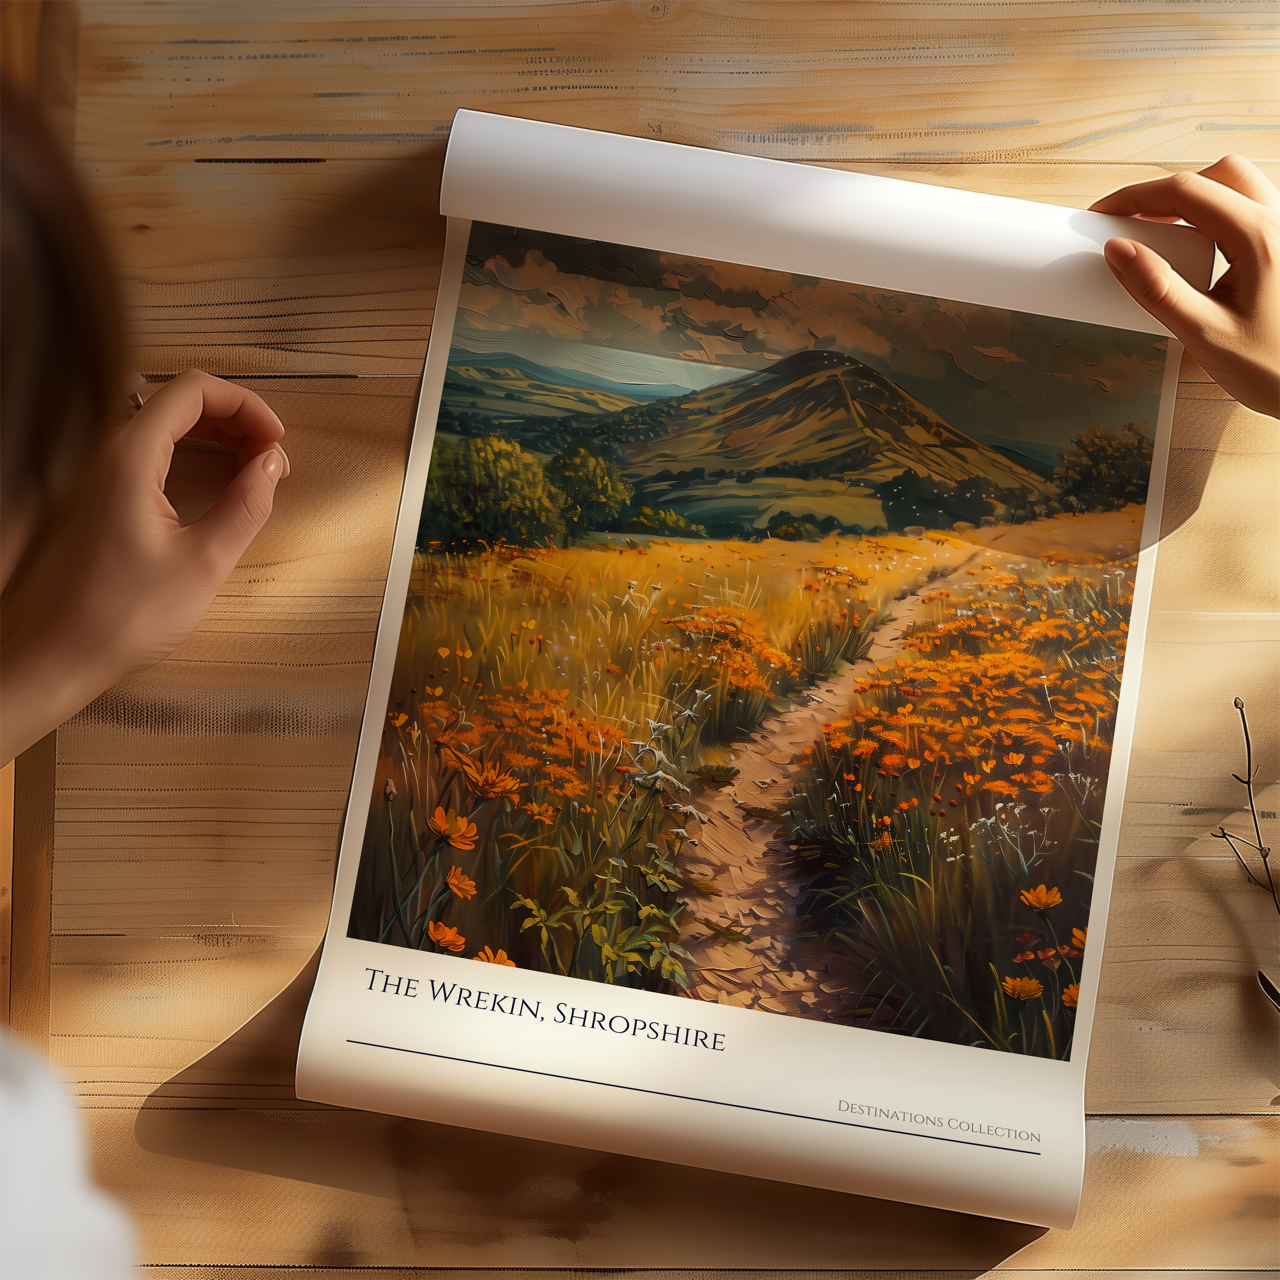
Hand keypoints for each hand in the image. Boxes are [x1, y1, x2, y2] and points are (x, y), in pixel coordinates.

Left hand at [0, 370, 287, 762]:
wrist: (58, 656)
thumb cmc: (121, 618)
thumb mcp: (205, 563)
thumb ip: (247, 505)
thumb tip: (272, 466)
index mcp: (129, 459)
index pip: (193, 390)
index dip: (246, 405)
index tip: (277, 439)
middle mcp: (105, 454)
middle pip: (180, 402)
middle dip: (236, 420)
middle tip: (272, 460)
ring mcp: (96, 473)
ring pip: (165, 425)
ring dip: (215, 437)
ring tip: (253, 472)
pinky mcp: (96, 494)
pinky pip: (150, 452)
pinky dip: (190, 454)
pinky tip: (215, 483)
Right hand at [1089, 155, 1279, 419]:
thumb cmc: (1274, 367)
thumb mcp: (1203, 333)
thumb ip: (1158, 289)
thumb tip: (1120, 252)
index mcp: (1258, 238)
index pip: (1186, 192)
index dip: (1135, 197)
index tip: (1103, 215)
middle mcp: (1277, 225)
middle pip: (1216, 176)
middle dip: (1165, 192)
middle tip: (1129, 222)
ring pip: (1236, 187)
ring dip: (1194, 200)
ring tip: (1160, 234)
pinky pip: (1247, 212)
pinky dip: (1214, 217)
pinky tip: (1195, 249)